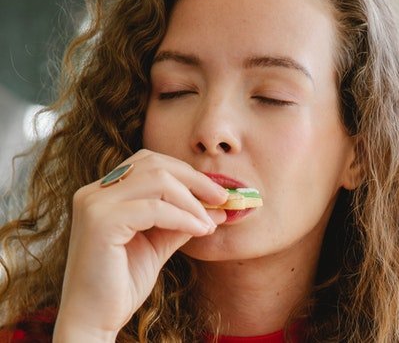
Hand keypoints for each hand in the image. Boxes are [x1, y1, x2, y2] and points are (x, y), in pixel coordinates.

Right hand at [54, 149, 227, 339]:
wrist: (93, 319)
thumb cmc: (122, 283)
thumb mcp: (159, 243)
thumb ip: (182, 220)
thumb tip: (218, 206)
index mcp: (103, 192)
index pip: (150, 163)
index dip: (187, 174)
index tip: (217, 193)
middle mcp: (93, 192)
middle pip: (155, 163)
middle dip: (195, 180)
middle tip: (222, 199)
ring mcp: (94, 204)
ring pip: (157, 180)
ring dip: (192, 200)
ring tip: (209, 222)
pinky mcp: (100, 222)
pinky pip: (155, 208)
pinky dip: (183, 217)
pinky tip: (199, 230)